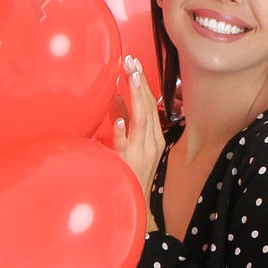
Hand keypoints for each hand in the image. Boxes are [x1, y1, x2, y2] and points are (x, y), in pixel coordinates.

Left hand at [112, 55, 164, 227]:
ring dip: (136, 97)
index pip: (149, 104)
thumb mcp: (128, 142)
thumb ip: (122, 120)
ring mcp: (141, 153)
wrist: (135, 206)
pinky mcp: (129, 164)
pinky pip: (126, 147)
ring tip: (130, 77)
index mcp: (153, 136)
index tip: (133, 62)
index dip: (142, 83)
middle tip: (131, 61)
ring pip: (141, 120)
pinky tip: (119, 120)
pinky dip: (123, 132)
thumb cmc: (131, 174)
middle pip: (147, 107)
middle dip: (139, 82)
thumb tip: (114, 98)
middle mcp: (151, 142)